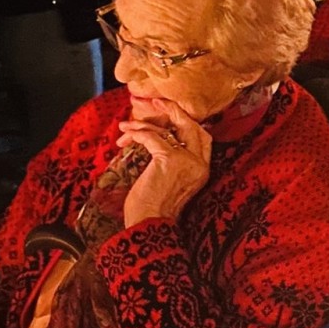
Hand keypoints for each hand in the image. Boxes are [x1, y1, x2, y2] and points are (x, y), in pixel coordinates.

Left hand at [117, 97, 210, 225]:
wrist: (149, 224)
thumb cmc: (154, 208)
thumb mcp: (171, 181)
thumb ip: (173, 162)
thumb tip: (158, 139)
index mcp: (203, 170)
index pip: (203, 137)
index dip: (187, 122)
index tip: (171, 114)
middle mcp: (200, 163)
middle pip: (191, 126)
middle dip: (173, 112)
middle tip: (156, 102)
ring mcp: (187, 160)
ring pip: (167, 130)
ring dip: (143, 125)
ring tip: (125, 127)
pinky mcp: (170, 159)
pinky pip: (151, 137)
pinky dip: (136, 134)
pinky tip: (125, 138)